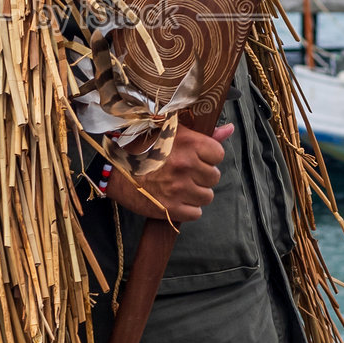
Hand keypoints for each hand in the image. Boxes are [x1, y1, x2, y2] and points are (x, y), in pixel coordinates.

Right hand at [106, 122, 233, 224]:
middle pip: (214, 177)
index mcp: (189, 143)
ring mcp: (180, 189)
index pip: (218, 154)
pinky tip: (175, 198)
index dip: (208, 157)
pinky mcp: (171, 208)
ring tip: (179, 186)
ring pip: (206, 196)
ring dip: (195, 193)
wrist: (113, 170)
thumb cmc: (141, 146)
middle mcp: (187, 165)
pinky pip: (195, 213)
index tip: (195, 157)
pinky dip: (187, 208)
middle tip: (184, 172)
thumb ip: (203, 133)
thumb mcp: (171, 131)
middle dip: (201, 176)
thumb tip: (230, 129)